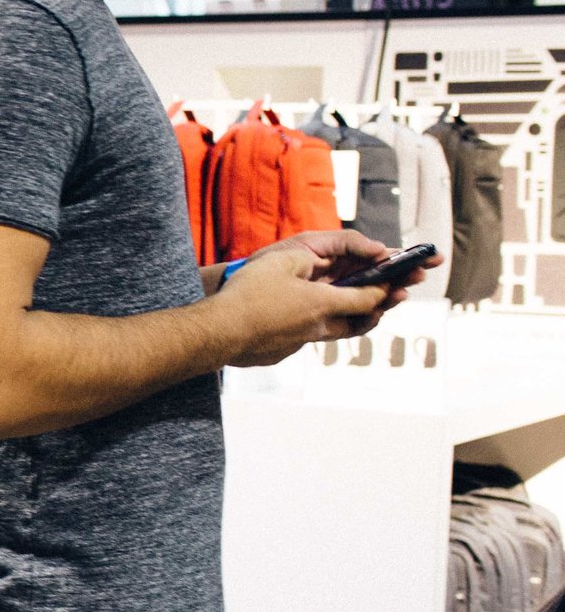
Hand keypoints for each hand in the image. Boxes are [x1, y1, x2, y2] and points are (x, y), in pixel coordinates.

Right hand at [220, 236, 398, 366]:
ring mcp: (298, 343)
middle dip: (373, 311)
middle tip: (383, 301)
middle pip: (358, 323)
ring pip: (330, 333)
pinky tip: (290, 319)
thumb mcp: (282, 261)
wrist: (216, 333)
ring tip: (341, 310)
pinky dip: (305, 328)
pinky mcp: (279, 353)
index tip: (394, 284)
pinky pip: (301, 339)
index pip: (368, 298)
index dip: (384, 290)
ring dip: (342, 321)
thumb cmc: (247, 295)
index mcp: (323, 303)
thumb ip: (310, 259)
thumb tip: (320, 262)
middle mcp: (317, 327)